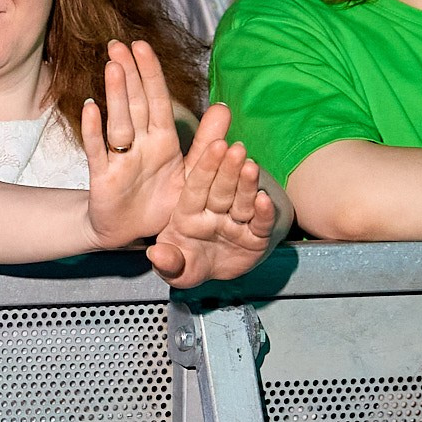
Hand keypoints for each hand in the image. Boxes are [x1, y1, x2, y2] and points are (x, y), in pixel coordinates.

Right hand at [80, 41, 186, 249]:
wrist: (130, 233)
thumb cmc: (160, 200)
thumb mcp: (191, 173)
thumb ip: (206, 141)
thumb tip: (225, 106)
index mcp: (162, 141)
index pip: (157, 101)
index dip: (150, 74)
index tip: (142, 45)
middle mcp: (140, 144)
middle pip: (134, 103)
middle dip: (128, 73)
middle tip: (118, 43)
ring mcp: (119, 158)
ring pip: (119, 121)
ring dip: (116, 94)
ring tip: (113, 66)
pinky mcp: (103, 177)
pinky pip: (98, 151)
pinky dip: (94, 131)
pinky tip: (91, 109)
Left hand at [143, 108, 277, 287]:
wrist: (208, 274)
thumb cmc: (185, 264)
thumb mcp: (174, 268)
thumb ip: (167, 262)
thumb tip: (157, 255)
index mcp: (188, 213)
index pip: (196, 187)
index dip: (206, 167)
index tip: (215, 146)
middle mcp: (213, 214)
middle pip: (221, 189)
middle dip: (229, 169)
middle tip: (237, 149)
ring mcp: (235, 224)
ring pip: (241, 201)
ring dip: (247, 184)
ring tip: (251, 167)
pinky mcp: (256, 238)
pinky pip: (260, 224)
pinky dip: (264, 213)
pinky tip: (264, 200)